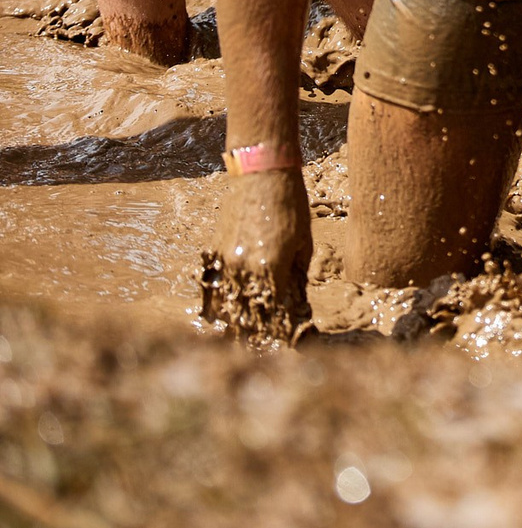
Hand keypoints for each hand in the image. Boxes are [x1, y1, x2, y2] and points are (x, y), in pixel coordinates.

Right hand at [204, 167, 314, 338]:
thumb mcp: (305, 243)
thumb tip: (297, 305)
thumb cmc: (292, 205)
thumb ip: (298, 276)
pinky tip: (217, 320)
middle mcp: (244, 268)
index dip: (282, 332)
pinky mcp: (213, 250)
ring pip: (227, 303)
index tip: (288, 347)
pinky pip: (211, 285)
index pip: (276, 312)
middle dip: (257, 335)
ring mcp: (225, 260)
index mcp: (272, 268)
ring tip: (239, 345)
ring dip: (235, 324)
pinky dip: (215, 303)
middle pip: (249, 313)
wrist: (261, 174)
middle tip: (263, 353)